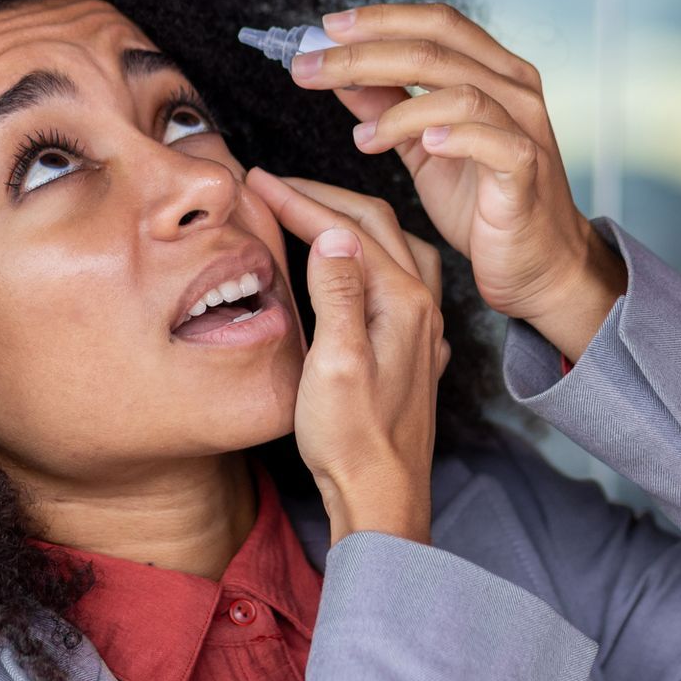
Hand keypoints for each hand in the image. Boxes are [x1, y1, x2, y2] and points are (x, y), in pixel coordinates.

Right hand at [247, 167, 445, 544]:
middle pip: (377, 225)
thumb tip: (332, 232)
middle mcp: (423, 308)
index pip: (348, 228)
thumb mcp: (335, 363)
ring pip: (395, 248)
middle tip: (274, 184)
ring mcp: (423, 330)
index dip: (298, 199)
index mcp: (404, 302)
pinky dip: (370, 253)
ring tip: (310, 210)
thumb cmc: (354, 441)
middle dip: (322, 196)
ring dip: (352, 220)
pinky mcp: (414, 351)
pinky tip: (353, 265)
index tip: (257, 180)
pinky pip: (400, 278)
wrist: (382, 499)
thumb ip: (338, 292)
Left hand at [286, 2, 622, 329]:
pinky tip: (424, 145)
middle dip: (363, 55)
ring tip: (363, 140)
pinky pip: (491, 139)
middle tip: (310, 69)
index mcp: (492, 73)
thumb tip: (340, 75)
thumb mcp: (424, 150)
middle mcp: (513, 89)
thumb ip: (388, 108)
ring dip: (397, 112)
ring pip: (458, 91)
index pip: (436, 24)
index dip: (380, 20)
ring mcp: (524, 127)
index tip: (327, 28)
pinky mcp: (525, 169)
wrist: (536, 265)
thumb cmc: (483, 205)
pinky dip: (453, 136)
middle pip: (434, 49)